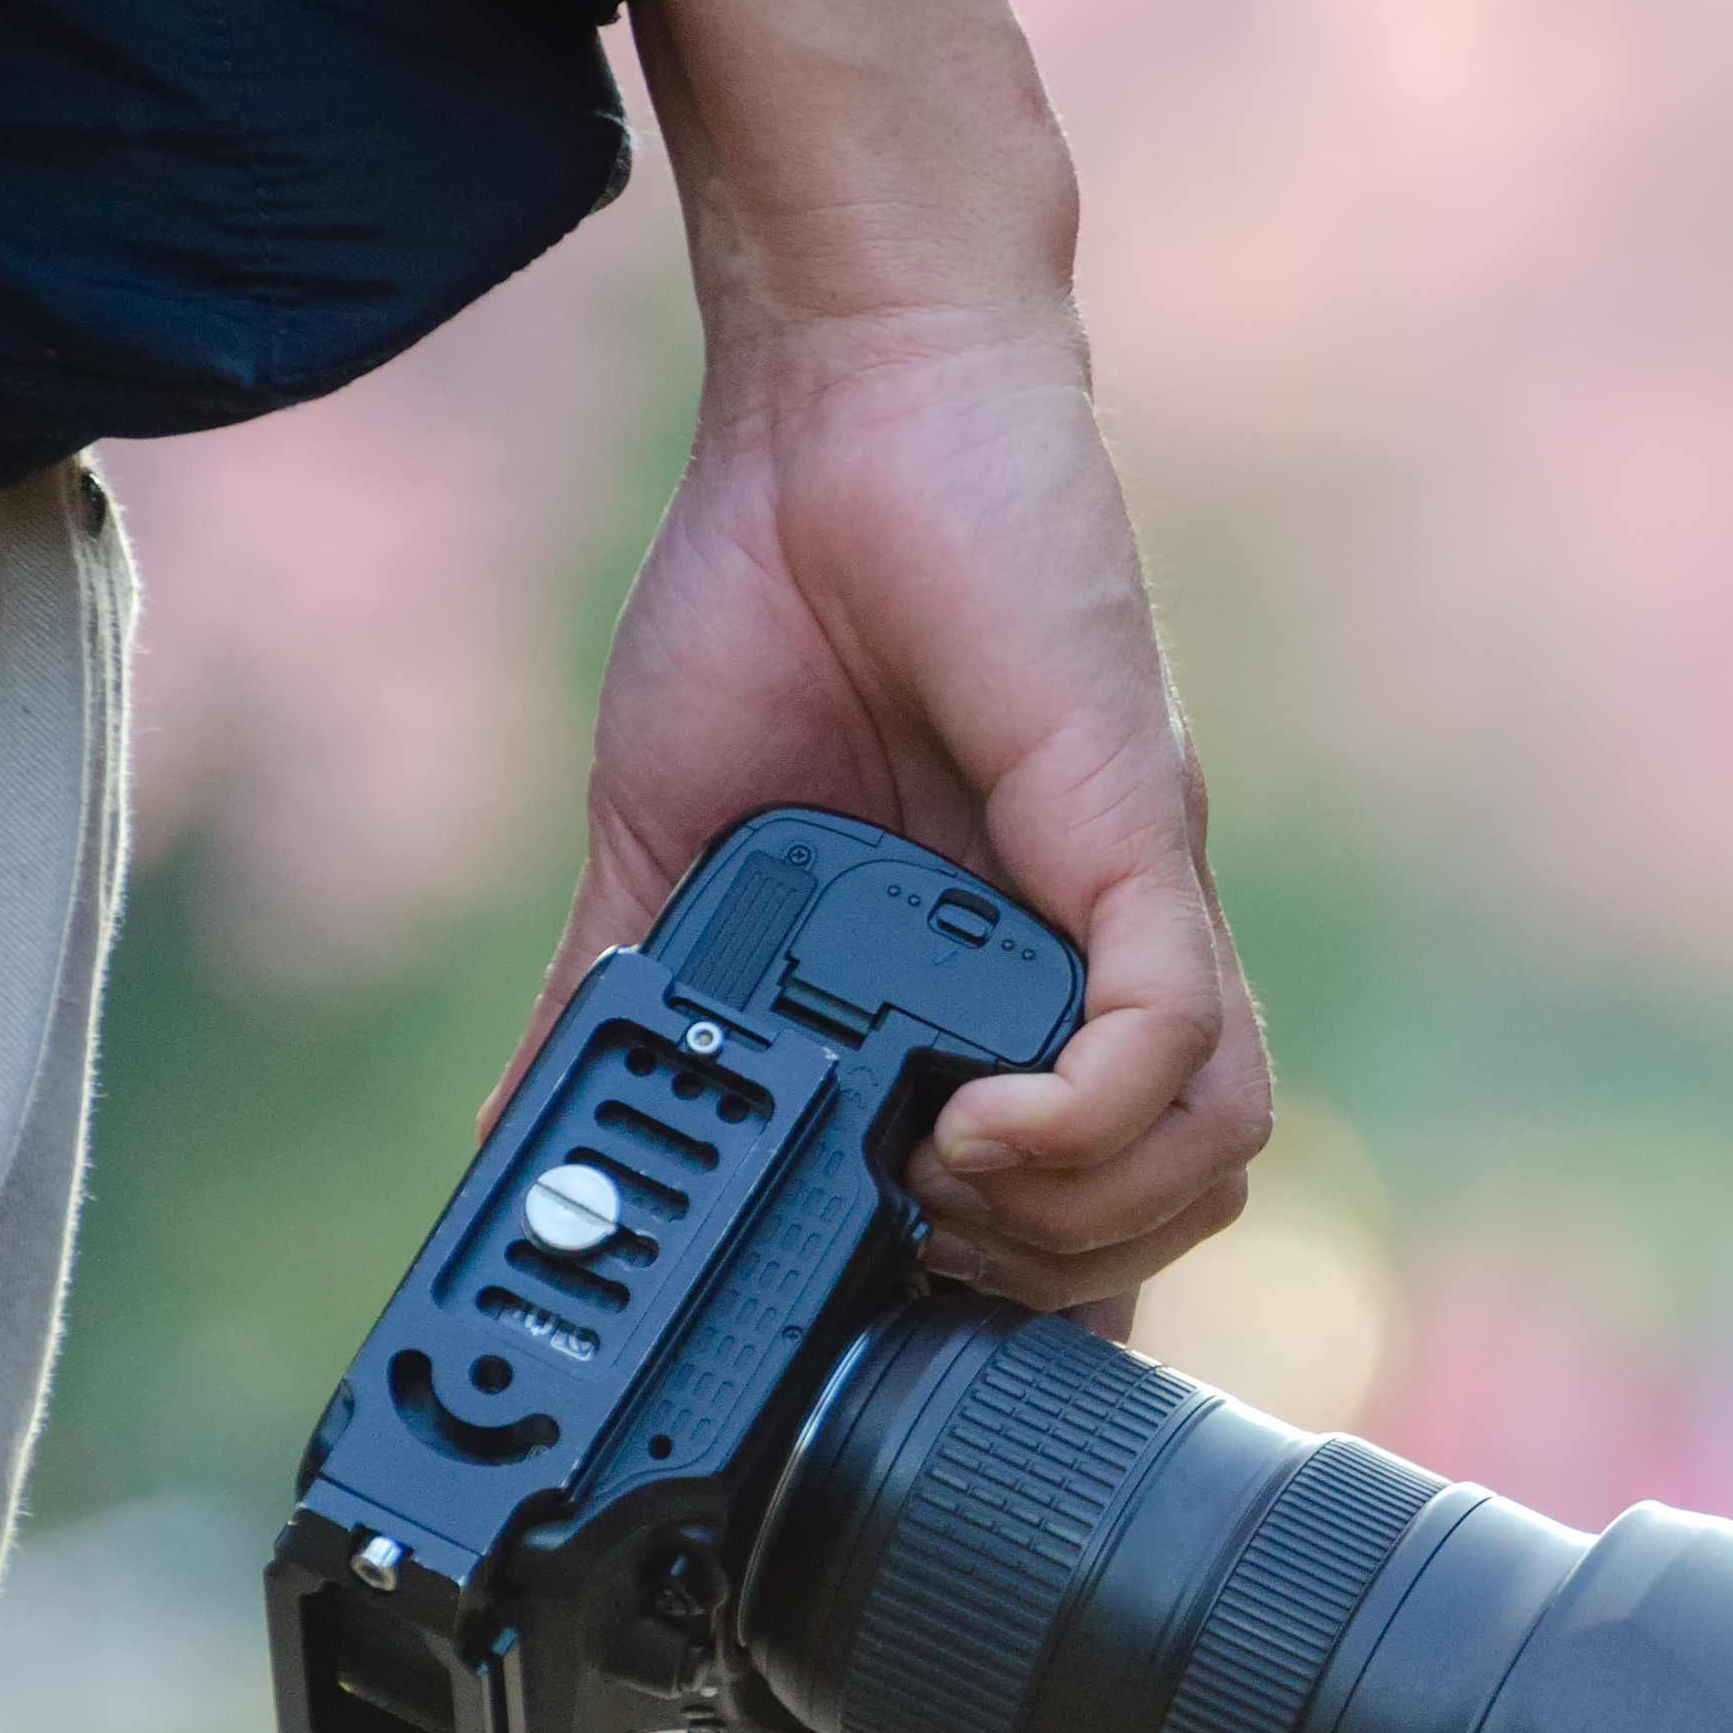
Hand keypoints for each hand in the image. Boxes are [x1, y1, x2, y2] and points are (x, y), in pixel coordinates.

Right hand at [492, 312, 1268, 1325]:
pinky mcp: (1132, 832)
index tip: (899, 1330)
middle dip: (1047, 1286)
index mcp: (1005, 979)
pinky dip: (1090, 1114)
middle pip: (1171, 1210)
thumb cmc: (775, 599)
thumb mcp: (674, 846)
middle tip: (907, 1256)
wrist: (841, 401)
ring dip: (1083, 1218)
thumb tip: (519, 1143)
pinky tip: (980, 1125)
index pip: (1082, 1200)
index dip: (1024, 1302)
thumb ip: (628, 1006)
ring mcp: (1129, 900)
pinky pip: (1175, 1031)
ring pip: (1213, 1146)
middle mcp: (1096, 956)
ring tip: (943, 1188)